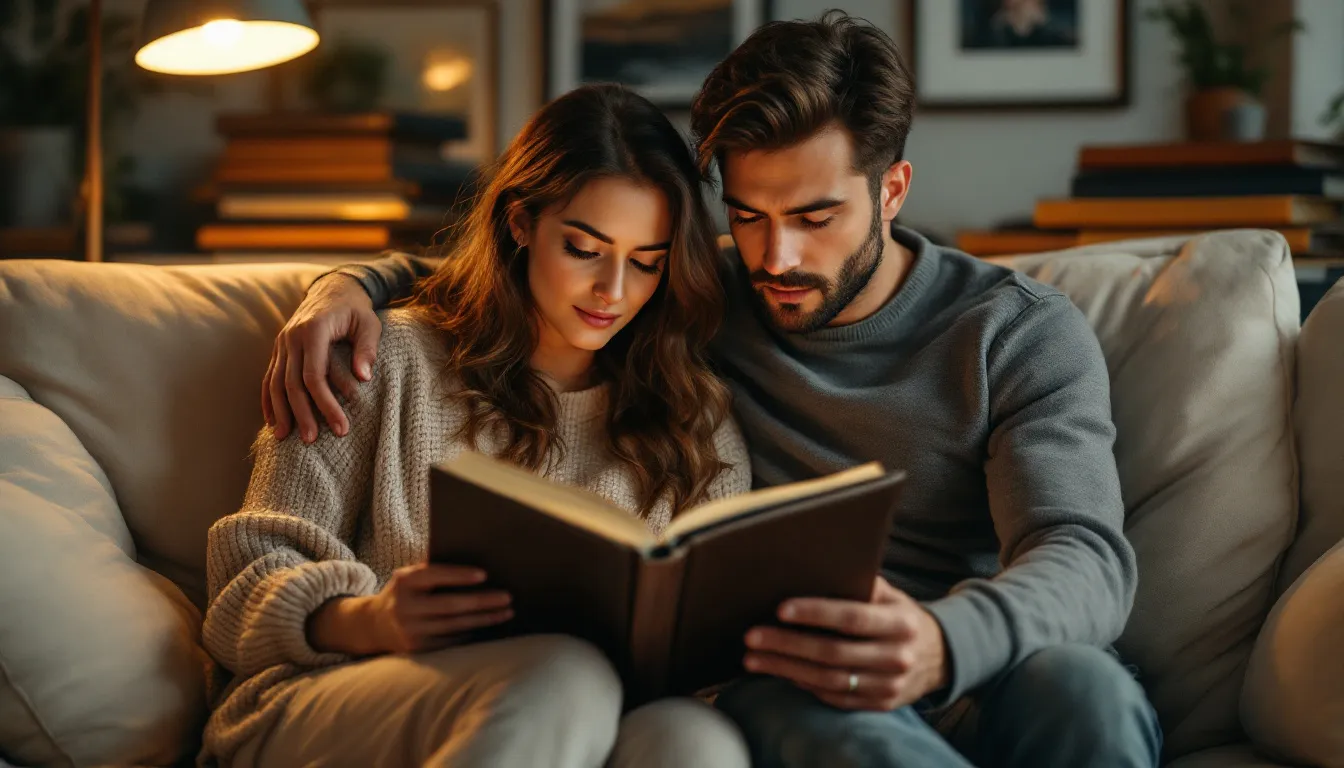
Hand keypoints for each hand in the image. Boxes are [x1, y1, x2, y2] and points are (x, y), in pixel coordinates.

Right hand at [263, 273, 381, 443]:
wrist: (334, 288)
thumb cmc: (356, 310)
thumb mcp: (369, 324)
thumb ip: (367, 349)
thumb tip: (364, 378)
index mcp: (313, 330)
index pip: (314, 375)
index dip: (325, 404)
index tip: (340, 428)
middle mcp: (291, 337)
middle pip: (292, 383)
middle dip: (301, 414)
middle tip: (311, 441)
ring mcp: (281, 342)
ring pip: (275, 382)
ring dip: (280, 411)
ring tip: (284, 438)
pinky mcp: (278, 348)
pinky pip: (269, 377)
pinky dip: (268, 400)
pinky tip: (271, 421)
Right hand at [308, 564, 512, 655]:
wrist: (373, 625)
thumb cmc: (403, 593)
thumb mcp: (409, 576)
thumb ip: (432, 568)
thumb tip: (473, 555)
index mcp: (404, 581)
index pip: (434, 575)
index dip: (459, 575)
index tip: (484, 575)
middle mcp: (405, 607)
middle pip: (450, 605)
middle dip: (482, 602)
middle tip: (507, 597)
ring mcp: (410, 631)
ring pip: (455, 625)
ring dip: (484, 620)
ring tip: (506, 613)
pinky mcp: (417, 649)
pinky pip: (451, 640)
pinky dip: (471, 632)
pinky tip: (488, 627)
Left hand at [742, 576, 947, 710]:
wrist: (940, 656)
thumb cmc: (902, 617)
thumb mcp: (891, 595)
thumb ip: (860, 584)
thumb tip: (814, 567)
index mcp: (899, 623)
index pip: (851, 618)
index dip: (815, 613)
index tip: (780, 609)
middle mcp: (896, 657)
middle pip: (832, 652)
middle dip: (787, 644)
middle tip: (751, 637)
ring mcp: (889, 686)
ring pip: (828, 680)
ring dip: (785, 669)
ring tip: (753, 658)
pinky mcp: (880, 705)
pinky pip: (834, 697)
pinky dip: (804, 684)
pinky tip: (780, 672)